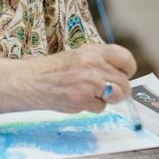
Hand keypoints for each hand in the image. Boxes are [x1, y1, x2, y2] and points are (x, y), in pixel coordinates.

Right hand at [20, 44, 136, 113]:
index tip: (121, 75)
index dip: (127, 70)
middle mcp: (93, 64)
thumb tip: (121, 76)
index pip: (126, 59)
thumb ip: (100, 63)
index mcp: (93, 51)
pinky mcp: (83, 98)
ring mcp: (89, 81)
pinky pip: (101, 107)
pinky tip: (78, 99)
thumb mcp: (79, 56)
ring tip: (91, 95)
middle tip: (105, 92)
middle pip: (124, 82)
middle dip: (119, 90)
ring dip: (108, 99)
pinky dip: (92, 107)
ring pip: (118, 95)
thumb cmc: (55, 70)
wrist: (31, 81)